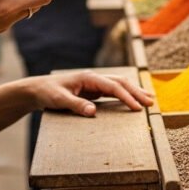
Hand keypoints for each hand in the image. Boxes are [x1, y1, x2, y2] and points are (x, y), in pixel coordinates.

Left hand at [30, 70, 153, 116]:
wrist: (38, 90)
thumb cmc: (48, 93)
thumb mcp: (59, 100)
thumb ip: (76, 105)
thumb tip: (93, 111)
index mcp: (89, 78)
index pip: (113, 86)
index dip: (126, 97)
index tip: (137, 108)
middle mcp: (94, 78)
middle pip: (121, 82)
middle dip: (136, 92)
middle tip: (150, 103)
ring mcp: (95, 84)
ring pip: (119, 85)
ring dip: (134, 92)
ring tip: (149, 100)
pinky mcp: (94, 91)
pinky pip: (113, 92)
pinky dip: (125, 95)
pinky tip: (133, 101)